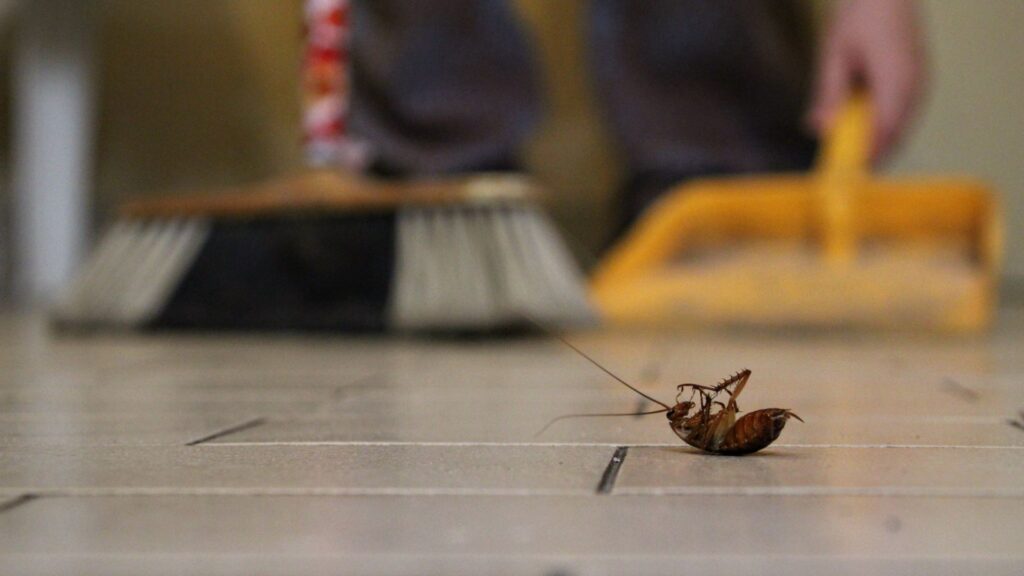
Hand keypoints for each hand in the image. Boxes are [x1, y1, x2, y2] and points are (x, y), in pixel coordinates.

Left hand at [808, 0, 925, 162]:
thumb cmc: (858, 18)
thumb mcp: (834, 55)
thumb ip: (828, 94)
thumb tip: (819, 129)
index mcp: (895, 79)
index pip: (885, 130)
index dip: (868, 156)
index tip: (848, 176)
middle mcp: (914, 86)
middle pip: (896, 134)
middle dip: (872, 156)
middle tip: (845, 174)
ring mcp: (919, 84)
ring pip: (900, 126)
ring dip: (878, 142)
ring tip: (851, 157)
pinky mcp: (916, 81)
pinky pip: (902, 114)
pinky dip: (883, 127)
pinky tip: (862, 130)